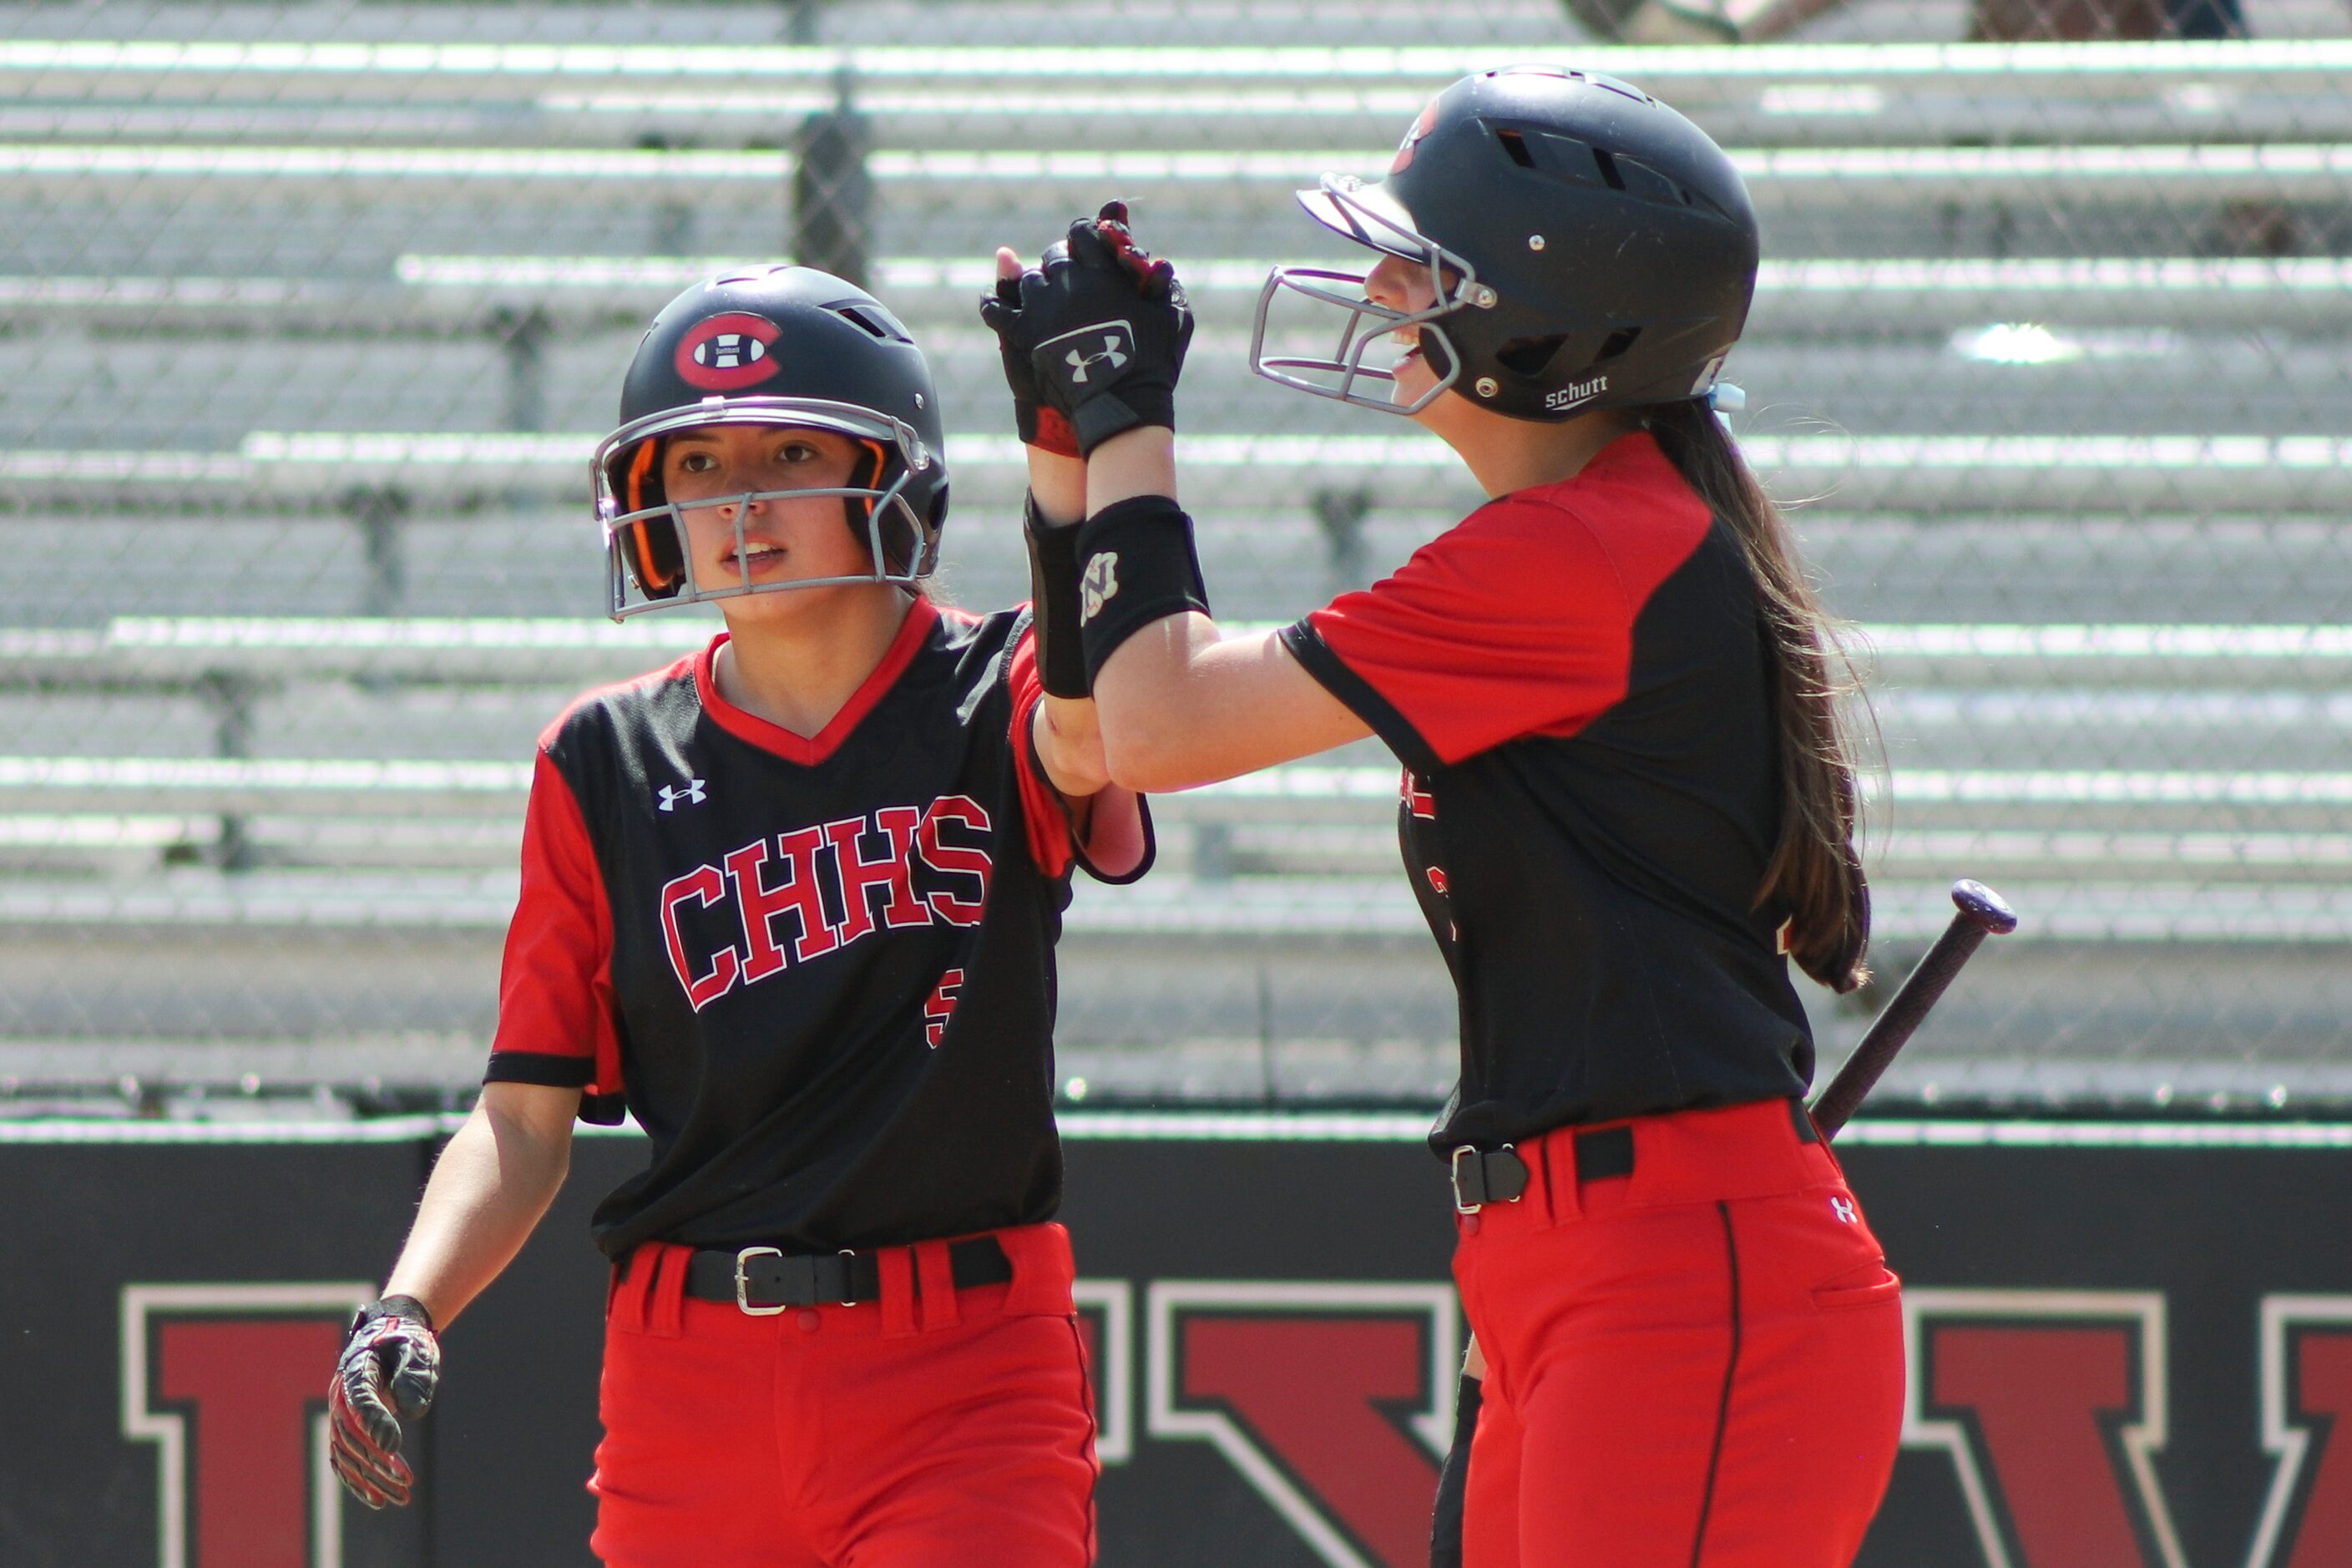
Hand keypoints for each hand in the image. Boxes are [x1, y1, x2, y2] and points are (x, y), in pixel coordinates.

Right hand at [328, 1295, 440, 1508]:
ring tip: (400, 1498)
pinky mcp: (347, 1428)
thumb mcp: (416, 1350)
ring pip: (347, 1454)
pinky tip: (377, 1499)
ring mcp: (341, 1413)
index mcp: (358, 1369)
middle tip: (406, 1483)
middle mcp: (342, 1395)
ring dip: (371, 1479)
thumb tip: (410, 1413)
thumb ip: (414, 1376)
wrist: (391, 1334)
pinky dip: (357, 1480)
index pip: (360, 1401)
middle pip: (352, 1435)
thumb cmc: (406, 1341)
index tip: (394, 1446)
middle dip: (377, 1462)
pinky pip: (344, 1458)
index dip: (374, 1423)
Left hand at [997, 201, 1192, 455]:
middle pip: (1053, 256)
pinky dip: (993, 305)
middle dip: (1062, 264)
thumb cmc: (1155, 362)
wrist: (1123, 405)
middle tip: (1070, 280)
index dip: (1083, 237)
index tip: (1086, 247)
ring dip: (1037, 287)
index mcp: (1103, 270)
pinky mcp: (1024, 333)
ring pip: (1029, 282)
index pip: (1082, 232)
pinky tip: (993, 303)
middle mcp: (1069, 281)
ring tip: (1047, 303)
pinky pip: (997, 310)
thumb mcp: (1173, 315)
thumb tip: (1155, 261)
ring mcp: (1043, 306)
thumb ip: (1162, 281)